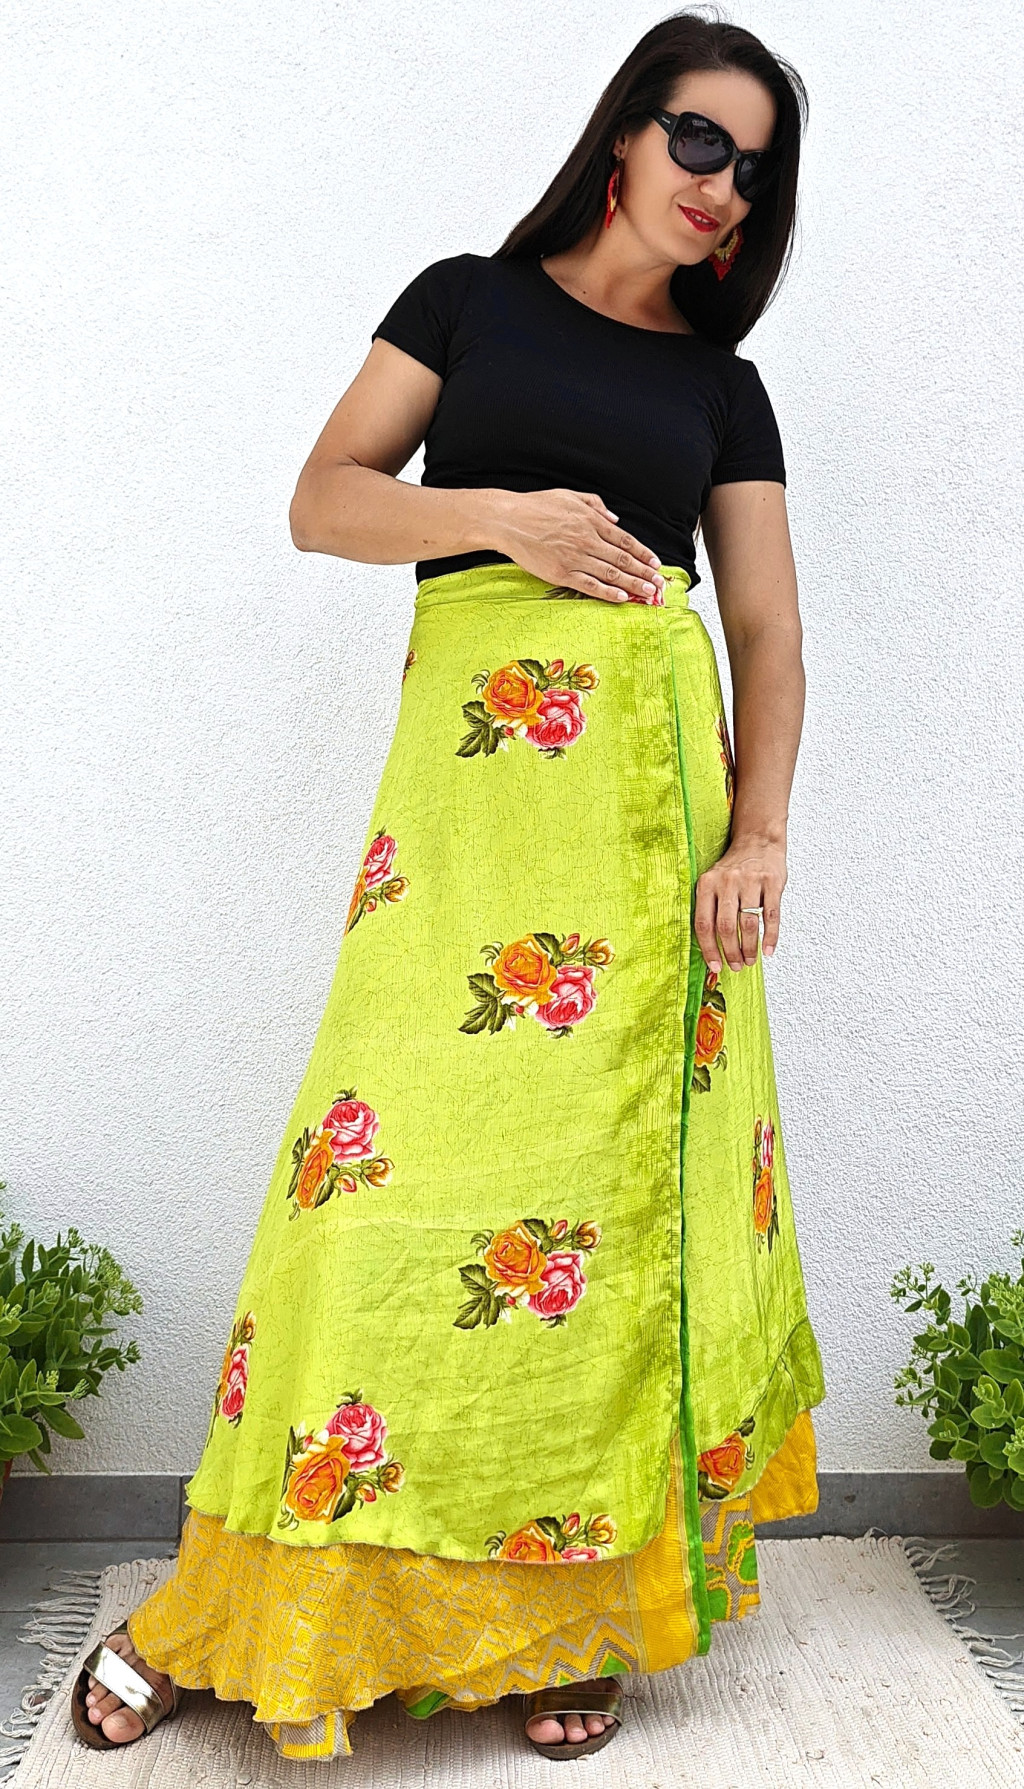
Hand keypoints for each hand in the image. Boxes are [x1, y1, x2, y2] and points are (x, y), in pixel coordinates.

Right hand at [490, 489, 665, 603]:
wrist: (509, 520)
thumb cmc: (536, 507)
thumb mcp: (569, 496)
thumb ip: (595, 505)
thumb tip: (614, 518)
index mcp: (591, 521)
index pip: (625, 540)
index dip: (643, 553)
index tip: (655, 563)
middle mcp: (587, 540)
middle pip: (623, 559)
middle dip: (644, 572)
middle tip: (660, 584)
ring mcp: (575, 557)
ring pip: (611, 574)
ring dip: (633, 584)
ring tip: (649, 593)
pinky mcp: (562, 573)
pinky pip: (590, 585)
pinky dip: (608, 592)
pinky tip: (622, 598)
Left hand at [694, 835, 786, 972]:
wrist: (758, 839)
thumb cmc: (734, 868)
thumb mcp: (713, 881)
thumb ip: (709, 908)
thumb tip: (709, 947)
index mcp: (707, 884)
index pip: (704, 924)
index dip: (708, 949)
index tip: (715, 966)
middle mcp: (727, 882)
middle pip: (726, 927)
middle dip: (730, 952)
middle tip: (736, 966)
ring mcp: (751, 882)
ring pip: (748, 923)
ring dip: (749, 947)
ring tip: (750, 960)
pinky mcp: (772, 882)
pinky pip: (772, 915)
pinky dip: (770, 936)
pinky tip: (768, 950)